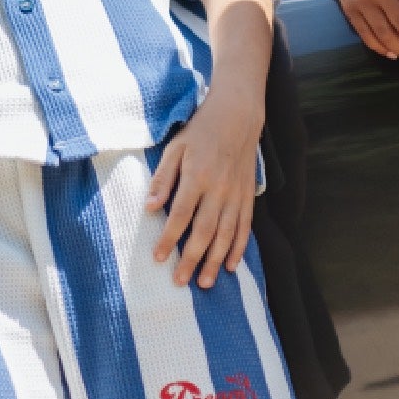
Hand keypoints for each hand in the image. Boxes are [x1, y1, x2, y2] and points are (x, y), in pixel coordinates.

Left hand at [147, 93, 261, 288]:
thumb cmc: (201, 132)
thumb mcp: (175, 147)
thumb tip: (150, 207)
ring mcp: (236, 195)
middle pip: (205, 231)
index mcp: (198, 176)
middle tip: (180, 281)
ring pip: (226, 234)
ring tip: (204, 282)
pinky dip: (239, 248)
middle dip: (191, 258)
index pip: (181, 214)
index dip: (169, 238)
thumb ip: (162, 178)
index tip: (158, 257)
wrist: (238, 117)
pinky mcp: (248, 196)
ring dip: (215, 261)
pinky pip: (245, 227)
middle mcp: (219, 189)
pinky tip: (231, 266)